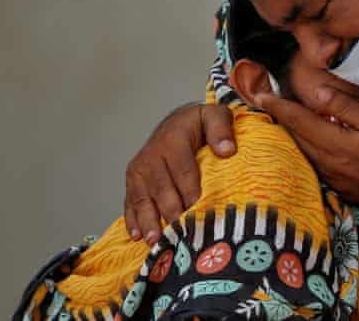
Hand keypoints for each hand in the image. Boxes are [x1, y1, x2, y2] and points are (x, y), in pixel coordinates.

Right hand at [124, 102, 235, 243]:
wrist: (176, 121)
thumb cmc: (199, 123)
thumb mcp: (215, 116)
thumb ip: (222, 129)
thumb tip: (228, 150)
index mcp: (173, 140)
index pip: (184, 171)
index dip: (192, 193)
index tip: (200, 212)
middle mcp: (151, 155)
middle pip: (162, 189)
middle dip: (172, 213)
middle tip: (182, 236)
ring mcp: (139, 169)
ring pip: (143, 198)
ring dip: (149, 221)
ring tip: (156, 241)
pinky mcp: (132, 180)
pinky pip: (130, 201)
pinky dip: (133, 219)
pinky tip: (137, 236)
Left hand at [255, 87, 358, 214]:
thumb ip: (345, 107)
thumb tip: (317, 92)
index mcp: (333, 142)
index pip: (298, 120)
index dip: (278, 106)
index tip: (260, 95)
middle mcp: (326, 161)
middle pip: (295, 137)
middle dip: (279, 119)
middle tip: (266, 104)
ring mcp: (331, 175)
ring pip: (302, 151)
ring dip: (290, 135)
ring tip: (282, 121)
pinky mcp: (338, 185)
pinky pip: (313, 163)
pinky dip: (304, 149)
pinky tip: (306, 144)